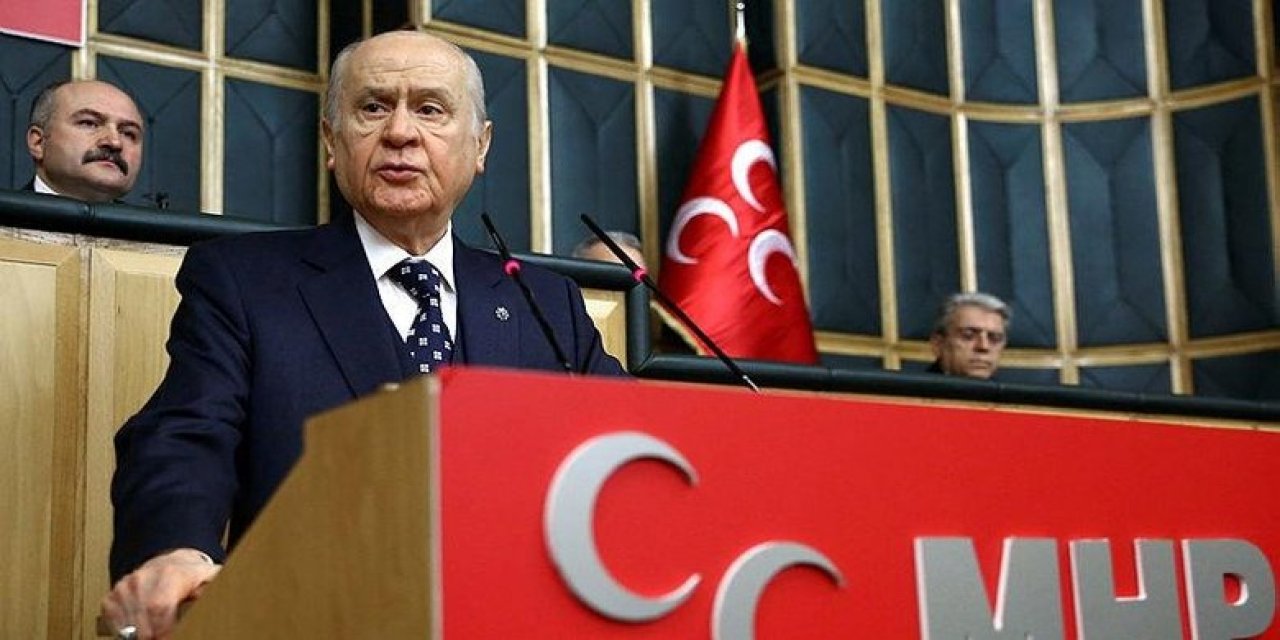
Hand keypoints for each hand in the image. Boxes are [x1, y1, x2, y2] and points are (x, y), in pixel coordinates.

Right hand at [100, 548, 221, 638]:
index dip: (164, 629)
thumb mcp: (209, 577)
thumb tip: (224, 595)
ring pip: (128, 626)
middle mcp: (143, 578)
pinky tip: (141, 627)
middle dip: (153, 635)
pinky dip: (126, 632)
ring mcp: (125, 587)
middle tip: (163, 636)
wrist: (168, 562)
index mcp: (169, 574)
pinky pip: (115, 623)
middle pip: (144, 621)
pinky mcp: (112, 596)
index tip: (169, 636)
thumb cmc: (190, 575)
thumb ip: (214, 587)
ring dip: (140, 635)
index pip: (160, 606)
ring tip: (155, 632)